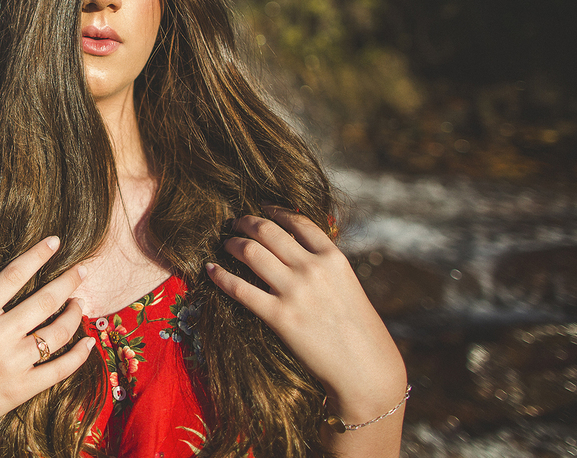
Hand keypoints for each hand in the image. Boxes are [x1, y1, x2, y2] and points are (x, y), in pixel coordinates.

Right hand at [0, 236, 95, 457]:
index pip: (13, 275)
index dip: (37, 255)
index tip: (55, 242)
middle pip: (44, 300)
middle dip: (68, 281)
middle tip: (82, 269)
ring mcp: (11, 365)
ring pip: (57, 333)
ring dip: (75, 314)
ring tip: (79, 303)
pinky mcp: (21, 390)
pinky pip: (59, 370)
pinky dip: (79, 355)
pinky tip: (88, 342)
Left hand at [206, 208, 406, 424]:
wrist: (365, 369)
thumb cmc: (360, 330)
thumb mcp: (348, 285)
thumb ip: (323, 265)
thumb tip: (296, 250)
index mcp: (333, 258)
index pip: (298, 222)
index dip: (275, 210)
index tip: (262, 207)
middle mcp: (313, 269)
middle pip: (268, 230)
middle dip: (246, 222)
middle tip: (235, 223)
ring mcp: (295, 292)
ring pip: (250, 252)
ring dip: (232, 243)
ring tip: (225, 244)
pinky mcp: (279, 317)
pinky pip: (239, 288)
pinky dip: (220, 276)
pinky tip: (210, 269)